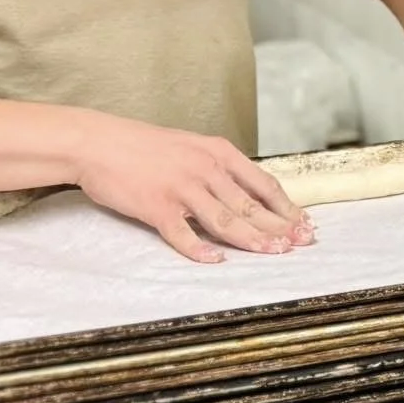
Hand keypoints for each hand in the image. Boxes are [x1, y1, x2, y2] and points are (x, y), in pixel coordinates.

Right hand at [66, 110, 312, 263]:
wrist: (99, 142)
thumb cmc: (144, 146)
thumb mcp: (191, 147)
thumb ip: (218, 167)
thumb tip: (245, 192)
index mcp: (217, 152)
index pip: (262, 184)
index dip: (286, 206)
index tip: (303, 223)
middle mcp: (205, 169)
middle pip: (250, 205)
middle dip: (278, 227)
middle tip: (300, 244)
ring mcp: (181, 188)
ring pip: (225, 220)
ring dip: (251, 239)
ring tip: (273, 253)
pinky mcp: (156, 206)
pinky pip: (182, 234)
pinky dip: (200, 249)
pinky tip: (216, 260)